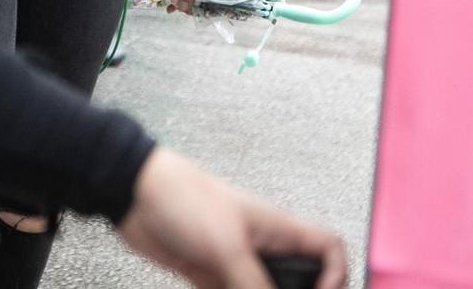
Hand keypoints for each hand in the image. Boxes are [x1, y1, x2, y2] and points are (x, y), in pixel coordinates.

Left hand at [119, 148, 349, 288]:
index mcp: (278, 229)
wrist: (135, 194)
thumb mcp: (228, 247)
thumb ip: (254, 285)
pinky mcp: (211, 276)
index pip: (328, 248)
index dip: (336, 275)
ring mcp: (237, 263)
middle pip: (300, 278)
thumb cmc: (186, 198)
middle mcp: (263, 247)